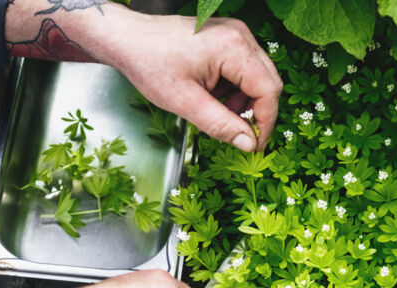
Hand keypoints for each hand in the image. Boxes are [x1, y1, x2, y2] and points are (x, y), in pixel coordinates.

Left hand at [97, 13, 282, 152]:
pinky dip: (233, 88)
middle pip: (267, 81)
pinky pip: (243, 67)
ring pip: (256, 76)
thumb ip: (221, 125)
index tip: (255, 145)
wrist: (127, 39)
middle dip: (255, 111)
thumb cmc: (150, 64)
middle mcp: (240, 35)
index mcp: (233, 47)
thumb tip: (248, 143)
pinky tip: (211, 96)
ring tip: (215, 112)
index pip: (268, 90)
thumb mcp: (185, 102)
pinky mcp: (225, 37)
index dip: (266, 121)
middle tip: (237, 133)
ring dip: (242, 101)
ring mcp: (233, 33)